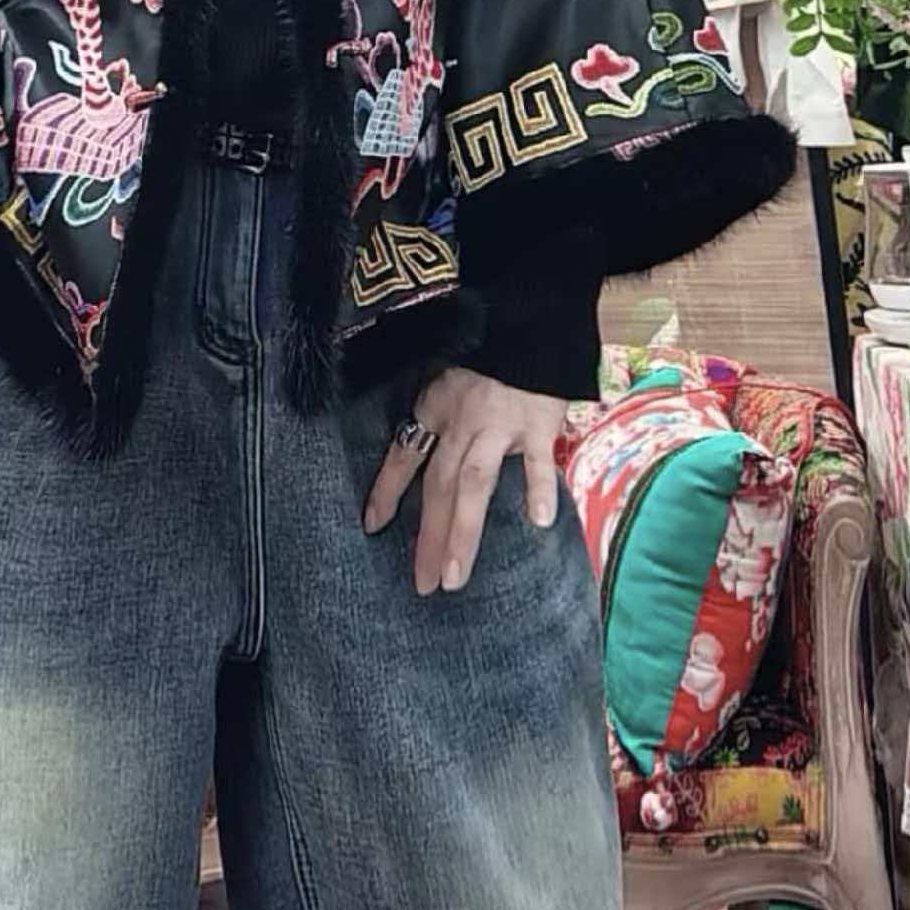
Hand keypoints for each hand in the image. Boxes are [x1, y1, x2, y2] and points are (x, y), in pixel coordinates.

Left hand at [363, 367, 567, 595]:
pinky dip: (538, 489)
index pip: (404, 456)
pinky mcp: (538, 424)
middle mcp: (462, 422)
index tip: (371, 527)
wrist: (529, 324)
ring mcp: (500, 425)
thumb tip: (427, 464)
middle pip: (440, 486)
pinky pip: (538, 460)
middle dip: (430, 537)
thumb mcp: (449, 380)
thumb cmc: (490, 357)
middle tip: (423, 584)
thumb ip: (439, 418)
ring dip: (463, 532)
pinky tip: (538, 522)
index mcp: (437, 409)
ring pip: (475, 483)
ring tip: (455, 577)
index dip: (386, 491)